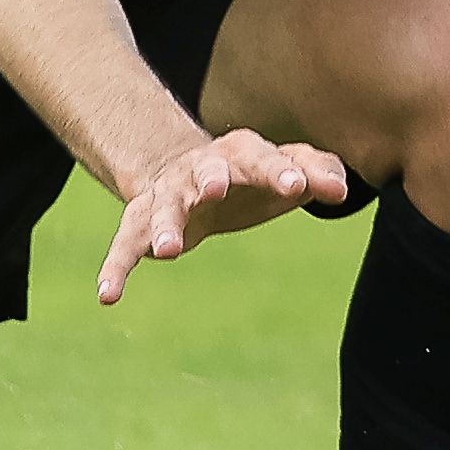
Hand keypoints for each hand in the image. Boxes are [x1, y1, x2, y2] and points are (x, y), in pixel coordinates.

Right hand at [94, 126, 352, 305]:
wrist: (182, 168)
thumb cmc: (249, 174)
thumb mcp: (285, 169)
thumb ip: (317, 172)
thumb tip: (342, 191)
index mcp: (240, 153)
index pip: (261, 157)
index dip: (277, 169)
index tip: (296, 186)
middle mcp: (199, 169)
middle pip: (205, 171)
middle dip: (209, 178)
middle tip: (214, 190)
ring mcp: (167, 194)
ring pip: (162, 207)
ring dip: (164, 226)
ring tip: (168, 252)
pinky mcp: (141, 222)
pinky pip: (124, 243)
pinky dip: (115, 268)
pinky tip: (106, 296)